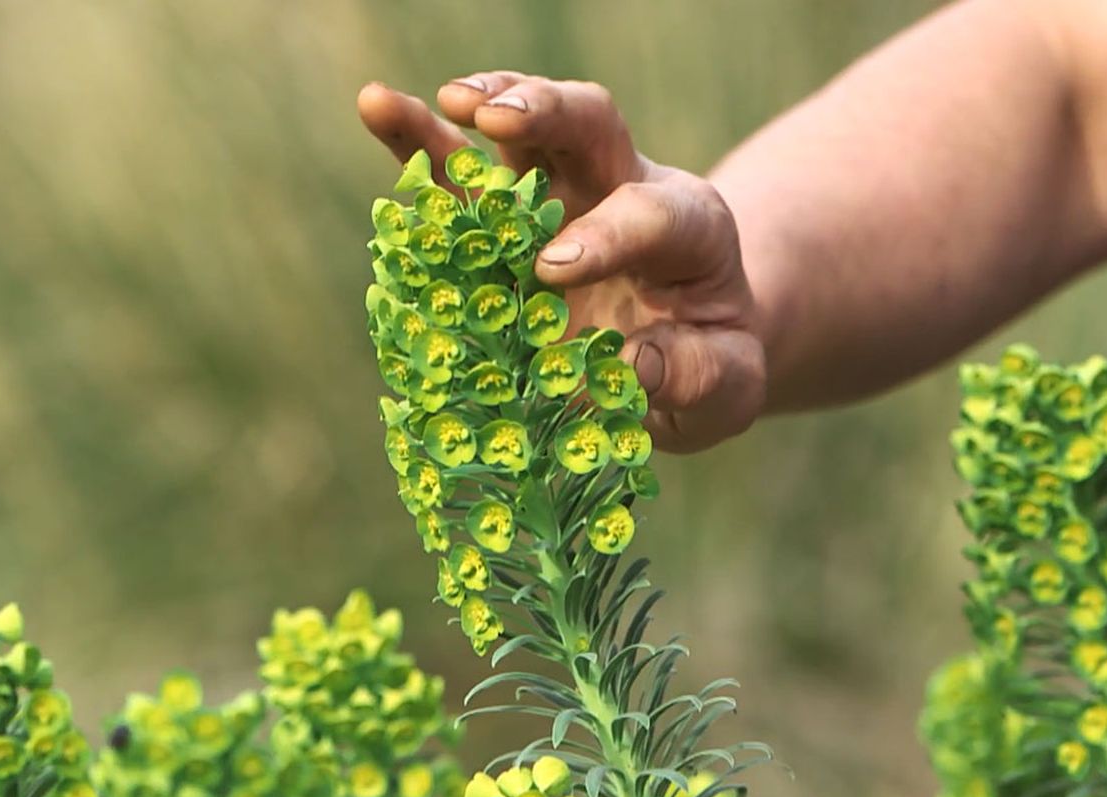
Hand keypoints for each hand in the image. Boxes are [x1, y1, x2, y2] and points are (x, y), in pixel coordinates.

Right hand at [357, 77, 763, 451]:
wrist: (685, 354)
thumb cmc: (709, 366)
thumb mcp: (728, 385)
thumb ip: (699, 377)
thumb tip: (632, 367)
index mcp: (688, 229)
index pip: (650, 213)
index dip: (606, 235)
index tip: (553, 269)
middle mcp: (622, 190)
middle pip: (590, 125)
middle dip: (542, 112)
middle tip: (492, 118)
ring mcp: (560, 198)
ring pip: (517, 135)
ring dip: (466, 108)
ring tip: (396, 100)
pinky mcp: (508, 221)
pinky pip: (463, 174)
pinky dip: (421, 143)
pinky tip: (378, 109)